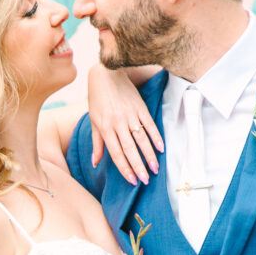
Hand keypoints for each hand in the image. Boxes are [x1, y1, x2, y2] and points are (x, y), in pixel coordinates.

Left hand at [87, 63, 163, 184]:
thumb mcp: (94, 120)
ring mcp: (130, 115)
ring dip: (149, 155)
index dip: (124, 168)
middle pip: (129, 149)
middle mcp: (118, 123)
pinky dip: (156, 136)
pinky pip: (150, 124)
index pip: (116, 153)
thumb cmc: (97, 99)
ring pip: (141, 139)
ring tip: (155, 169)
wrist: (106, 74)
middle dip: (138, 166)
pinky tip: (161, 148)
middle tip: (146, 180)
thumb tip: (95, 163)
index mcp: (105, 128)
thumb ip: (97, 143)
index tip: (132, 180)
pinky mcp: (140, 107)